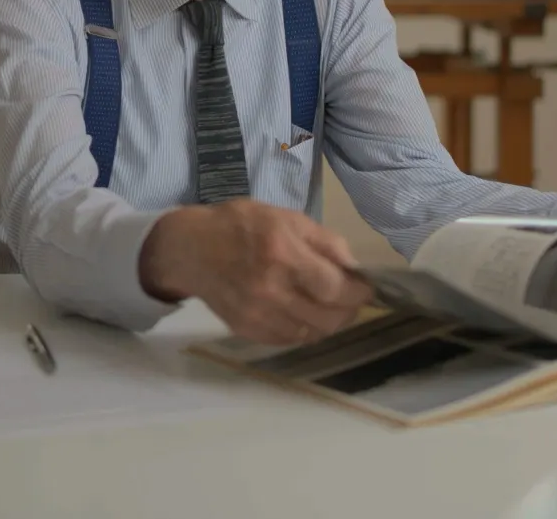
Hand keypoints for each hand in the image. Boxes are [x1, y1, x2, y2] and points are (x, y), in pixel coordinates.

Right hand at [138, 200, 373, 345]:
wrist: (190, 250)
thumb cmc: (240, 225)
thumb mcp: (285, 217)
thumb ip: (324, 241)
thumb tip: (355, 268)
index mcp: (283, 253)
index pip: (336, 288)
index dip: (359, 292)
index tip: (365, 287)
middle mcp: (271, 289)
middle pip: (329, 317)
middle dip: (348, 309)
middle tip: (349, 297)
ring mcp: (257, 315)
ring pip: (313, 333)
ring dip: (328, 321)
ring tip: (326, 305)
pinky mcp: (247, 331)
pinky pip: (290, 339)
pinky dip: (304, 329)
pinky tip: (301, 312)